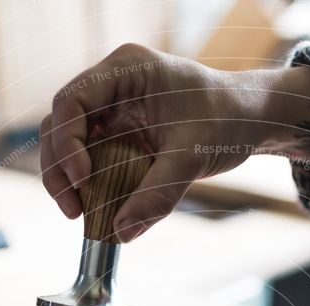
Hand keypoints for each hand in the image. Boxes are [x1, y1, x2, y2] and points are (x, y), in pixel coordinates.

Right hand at [41, 43, 309, 240]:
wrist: (250, 120)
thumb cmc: (227, 119)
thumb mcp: (194, 155)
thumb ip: (158, 193)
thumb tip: (122, 231)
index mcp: (125, 70)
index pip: (72, 101)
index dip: (67, 143)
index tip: (82, 181)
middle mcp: (111, 87)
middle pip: (60, 125)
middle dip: (60, 169)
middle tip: (72, 210)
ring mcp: (112, 112)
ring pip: (68, 145)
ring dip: (67, 180)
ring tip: (80, 214)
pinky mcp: (119, 137)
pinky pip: (91, 161)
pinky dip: (88, 187)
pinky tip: (95, 210)